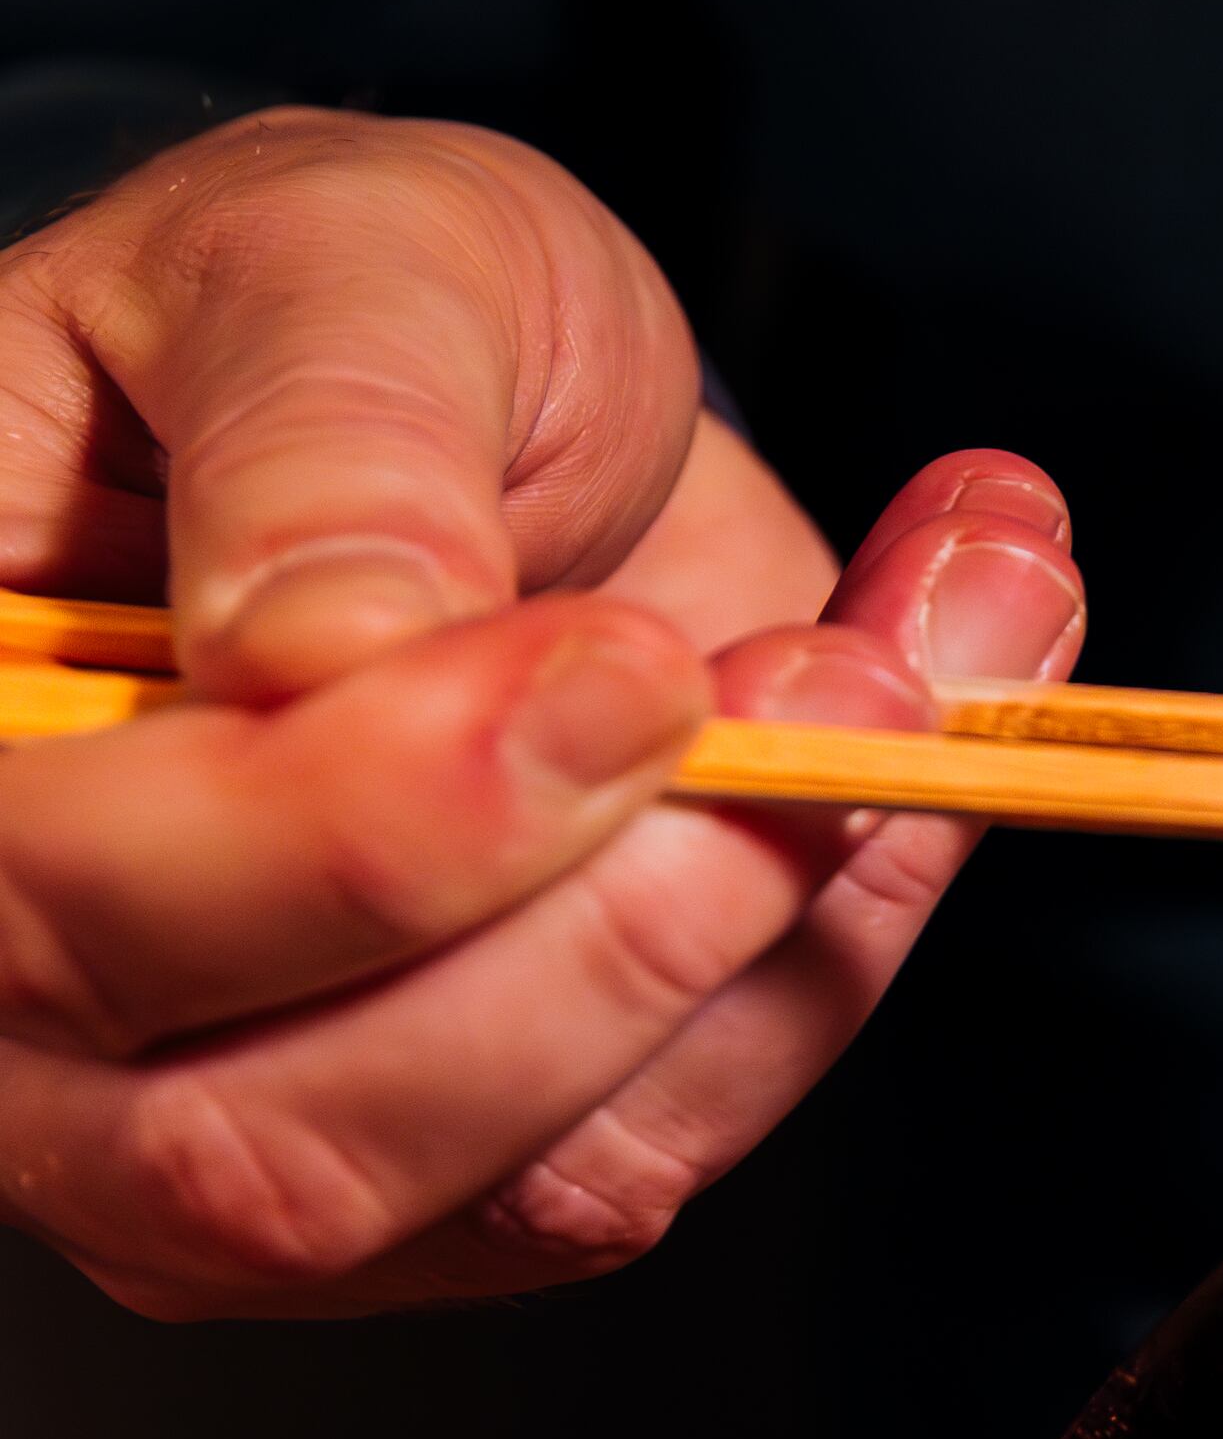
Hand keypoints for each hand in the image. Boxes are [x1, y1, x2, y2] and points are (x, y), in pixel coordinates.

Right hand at [0, 108, 1080, 1315]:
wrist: (484, 396)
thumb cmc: (334, 319)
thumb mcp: (323, 257)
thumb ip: (322, 436)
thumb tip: (334, 641)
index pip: (55, 912)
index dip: (366, 833)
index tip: (630, 661)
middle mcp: (22, 1004)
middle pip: (279, 1142)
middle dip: (615, 926)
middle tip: (836, 677)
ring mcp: (222, 1126)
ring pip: (523, 1181)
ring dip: (772, 930)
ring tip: (905, 654)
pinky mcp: (467, 1171)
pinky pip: (672, 1146)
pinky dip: (840, 944)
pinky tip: (916, 733)